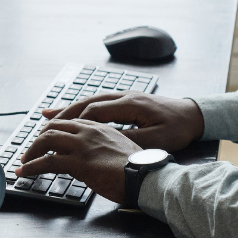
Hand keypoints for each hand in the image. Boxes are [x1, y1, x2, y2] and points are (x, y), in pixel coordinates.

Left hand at [15, 119, 140, 202]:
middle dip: (39, 138)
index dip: (55, 128)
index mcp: (100, 127)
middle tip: (31, 150)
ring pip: (47, 140)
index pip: (71, 122)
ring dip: (31, 151)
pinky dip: (31, 167)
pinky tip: (24, 172)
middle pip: (54, 126)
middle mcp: (89, 132)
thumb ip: (105, 148)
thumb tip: (95, 158)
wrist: (147, 176)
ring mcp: (82, 146)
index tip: (46, 136)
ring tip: (24, 161)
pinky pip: (47, 162)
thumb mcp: (122, 150)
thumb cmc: (139, 168)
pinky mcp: (78, 163)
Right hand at [43, 92, 204, 151]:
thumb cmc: (177, 129)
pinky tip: (73, 114)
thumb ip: (130, 138)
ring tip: (48, 116)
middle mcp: (124, 96)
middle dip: (63, 114)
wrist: (194, 115)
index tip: (55, 133)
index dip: (72, 122)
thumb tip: (103, 141)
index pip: (93, 111)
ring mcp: (125, 96)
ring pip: (90, 101)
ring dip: (69, 109)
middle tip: (42, 124)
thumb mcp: (156, 139)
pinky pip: (98, 103)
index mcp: (130, 105)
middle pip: (87, 103)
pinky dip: (82, 108)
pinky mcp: (127, 100)